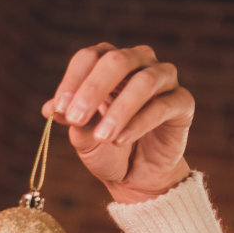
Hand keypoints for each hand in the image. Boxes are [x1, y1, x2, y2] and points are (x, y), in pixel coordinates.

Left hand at [41, 43, 193, 204]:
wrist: (135, 175)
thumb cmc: (106, 148)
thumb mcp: (82, 136)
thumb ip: (71, 119)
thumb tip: (50, 107)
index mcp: (108, 63)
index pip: (89, 57)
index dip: (73, 80)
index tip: (62, 109)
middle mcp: (138, 63)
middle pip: (117, 60)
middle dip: (93, 89)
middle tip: (76, 118)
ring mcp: (163, 79)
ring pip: (144, 81)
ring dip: (119, 109)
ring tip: (102, 136)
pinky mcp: (182, 102)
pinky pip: (162, 106)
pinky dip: (139, 123)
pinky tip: (121, 140)